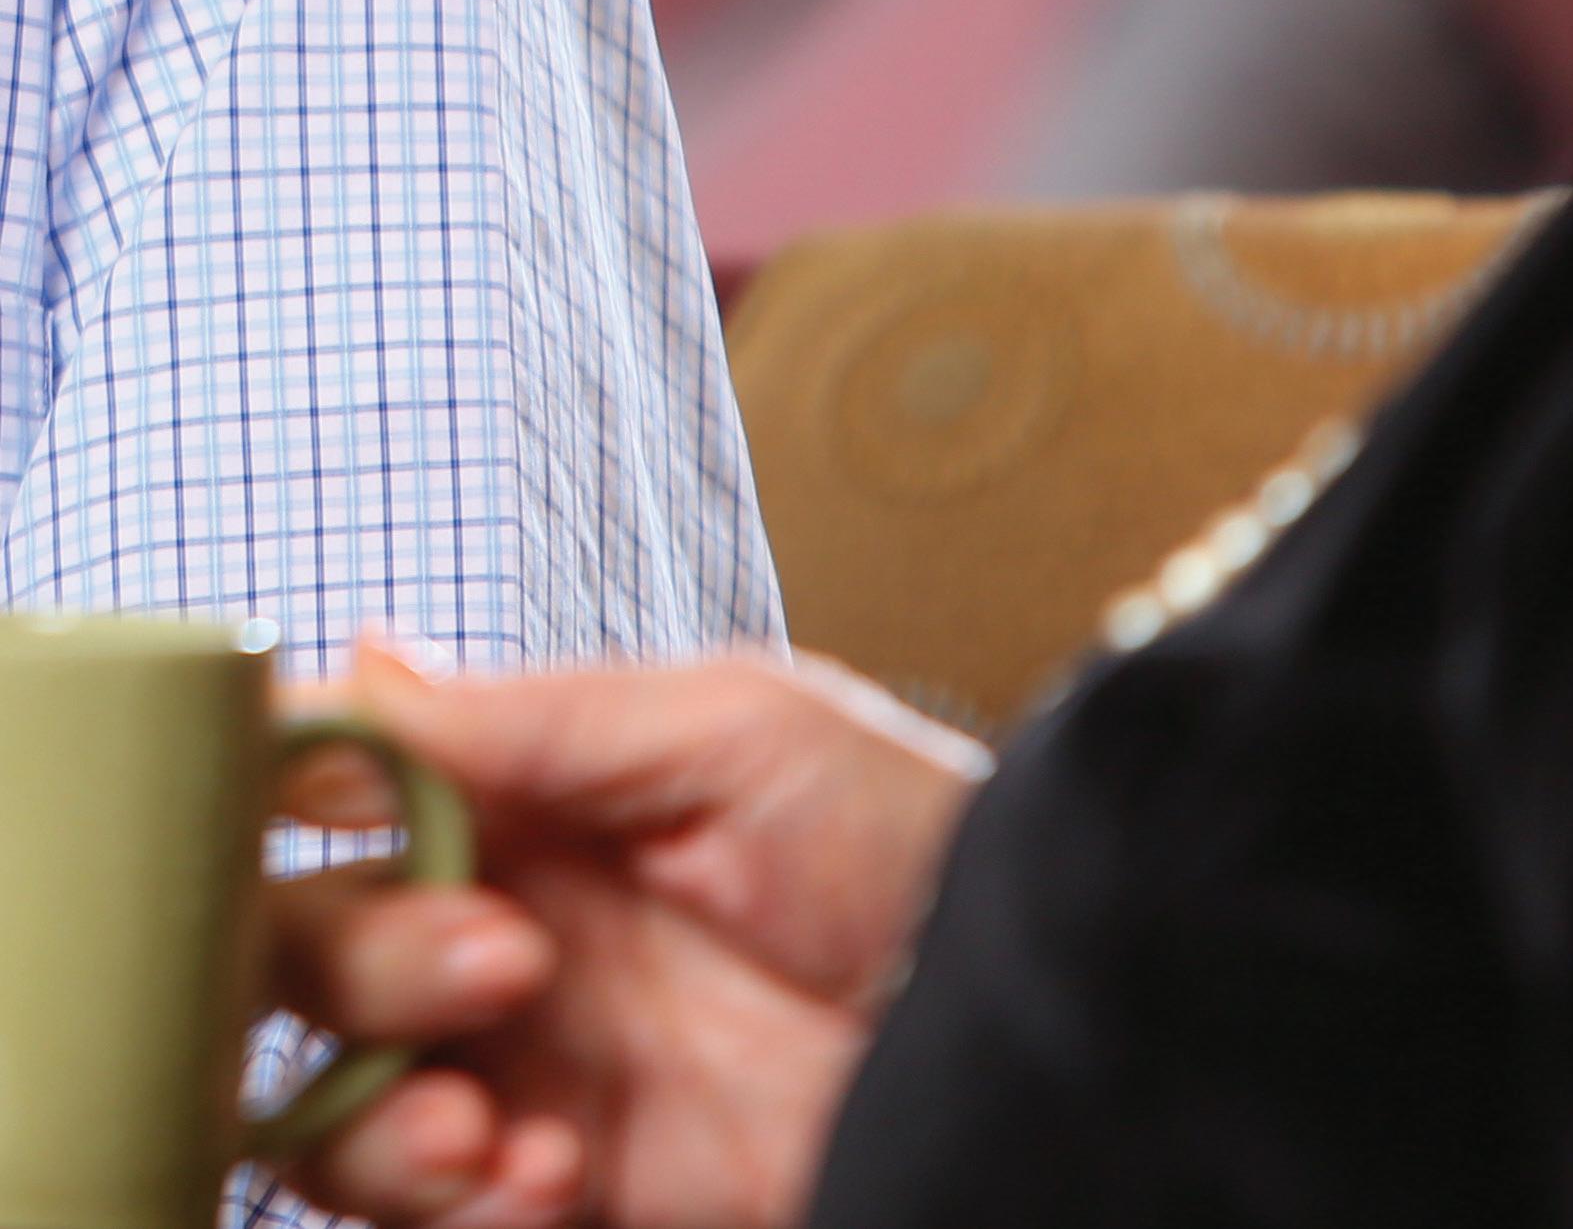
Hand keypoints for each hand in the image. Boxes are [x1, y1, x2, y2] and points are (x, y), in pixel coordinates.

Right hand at [264, 643, 989, 1228]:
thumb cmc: (911, 840)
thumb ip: (545, 720)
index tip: (297, 806)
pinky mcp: (568, 1193)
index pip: (346, 793)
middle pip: (311, 953)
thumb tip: (358, 660)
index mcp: (535, 798)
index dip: (294, 799)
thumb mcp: (742, 732)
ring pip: (337, 1104)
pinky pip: (429, 1214)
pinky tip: (547, 1172)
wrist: (1018, 1017)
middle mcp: (507, 929)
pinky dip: (450, 1207)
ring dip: (374, 1116)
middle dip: (362, 961)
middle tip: (501, 957)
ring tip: (481, 1121)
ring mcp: (532, 1069)